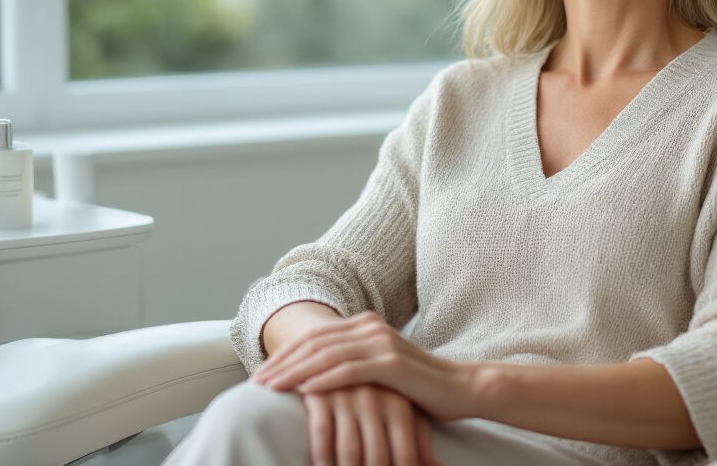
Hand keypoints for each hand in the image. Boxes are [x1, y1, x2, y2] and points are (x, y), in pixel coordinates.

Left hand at [252, 312, 477, 421]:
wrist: (460, 388)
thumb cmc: (417, 386)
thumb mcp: (378, 370)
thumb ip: (351, 364)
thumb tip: (314, 377)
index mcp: (364, 324)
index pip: (314, 336)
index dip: (285, 354)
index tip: (261, 374)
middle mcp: (370, 327)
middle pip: (314, 342)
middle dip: (282, 362)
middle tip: (256, 382)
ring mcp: (381, 342)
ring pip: (326, 355)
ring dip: (295, 372)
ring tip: (272, 388)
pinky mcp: (392, 363)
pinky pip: (350, 371)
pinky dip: (324, 380)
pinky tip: (305, 391)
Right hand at [302, 384, 439, 465]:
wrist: (339, 354)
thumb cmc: (377, 393)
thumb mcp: (402, 412)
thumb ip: (419, 441)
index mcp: (400, 406)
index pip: (405, 456)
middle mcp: (376, 400)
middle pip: (378, 458)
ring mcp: (348, 395)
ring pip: (349, 451)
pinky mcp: (320, 392)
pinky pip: (321, 433)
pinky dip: (321, 457)